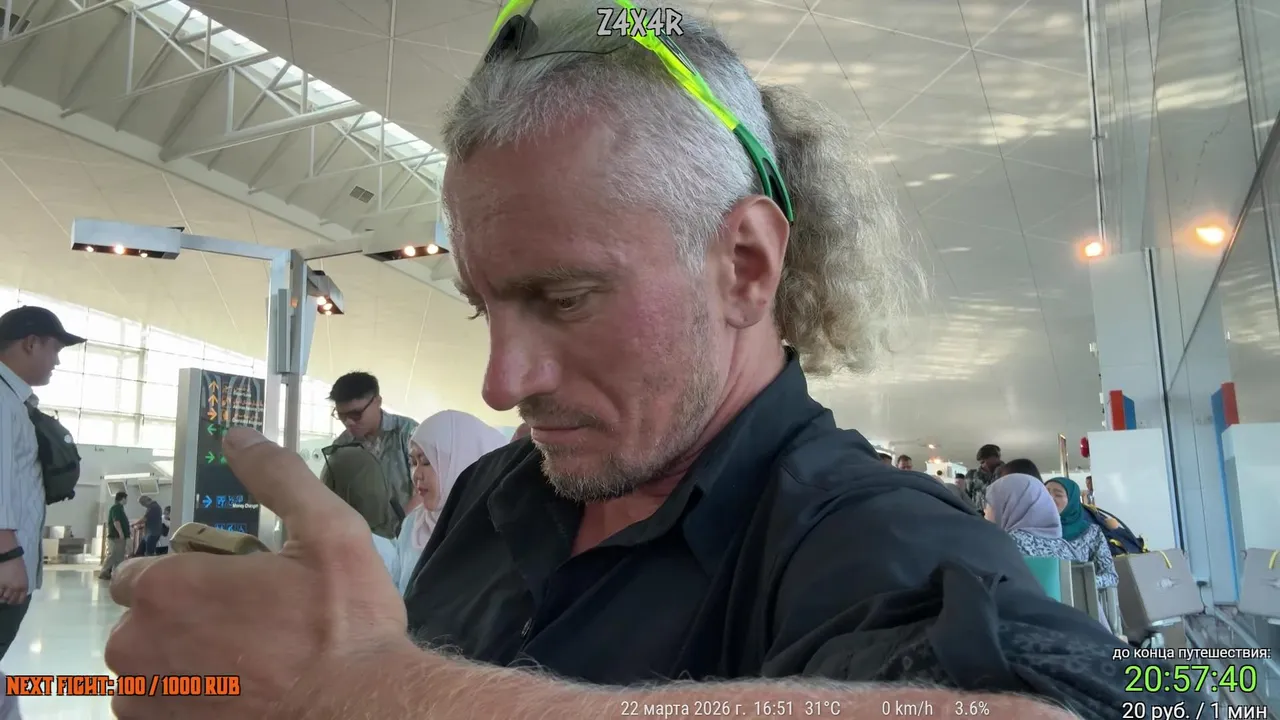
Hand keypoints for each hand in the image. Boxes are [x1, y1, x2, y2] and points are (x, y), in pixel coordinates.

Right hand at [0, 556, 26, 603]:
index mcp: (24, 586)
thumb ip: (20, 585)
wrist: (9, 557)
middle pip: (11, 600)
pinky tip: (0, 592)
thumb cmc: (17, 564)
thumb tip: (16, 592)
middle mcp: (16, 588)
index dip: (16, 601)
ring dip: (2, 598)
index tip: (13, 601)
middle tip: (5, 599)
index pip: (20, 599)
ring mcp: (7, 587)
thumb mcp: (22, 576)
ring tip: (2, 595)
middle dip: (8, 600)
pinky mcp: (0, 585)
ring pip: (4, 598)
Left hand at [104, 428, 414, 719]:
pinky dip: (192, 701)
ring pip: (150, 670)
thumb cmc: (343, 625)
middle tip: (250, 627)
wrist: (360, 710)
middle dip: (185, 621)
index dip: (184, 578)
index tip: (230, 588)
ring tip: (249, 664)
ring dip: (185, 664)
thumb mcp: (327, 531)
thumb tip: (239, 436)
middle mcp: (138, 647)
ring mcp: (148, 702)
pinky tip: (243, 693)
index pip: (137, 574)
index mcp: (168, 589)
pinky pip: (161, 710)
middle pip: (143, 623)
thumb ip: (277, 477)